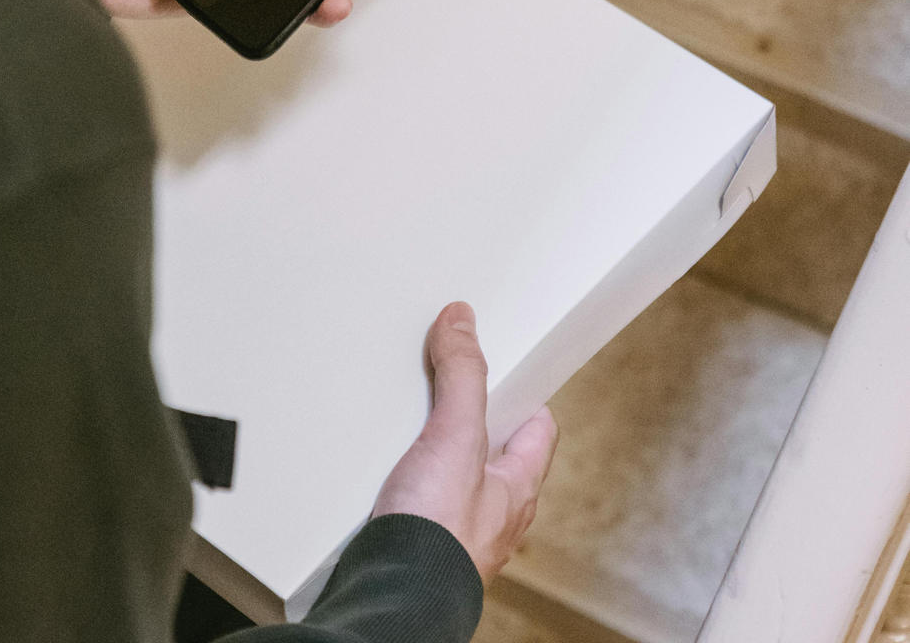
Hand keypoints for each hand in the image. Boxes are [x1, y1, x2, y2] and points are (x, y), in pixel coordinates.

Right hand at [372, 302, 557, 583]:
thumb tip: (463, 322)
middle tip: (444, 394)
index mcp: (515, 489)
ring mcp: (454, 532)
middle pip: (489, 454)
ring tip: (404, 432)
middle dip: (467, 423)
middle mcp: (491, 515)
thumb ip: (462, 377)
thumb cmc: (437, 533)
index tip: (504, 371)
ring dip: (431, 457)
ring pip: (450, 481)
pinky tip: (379, 478)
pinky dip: (401, 485)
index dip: (522, 398)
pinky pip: (415, 504)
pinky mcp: (415, 545)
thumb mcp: (455, 436)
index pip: (537, 431)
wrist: (394, 593)